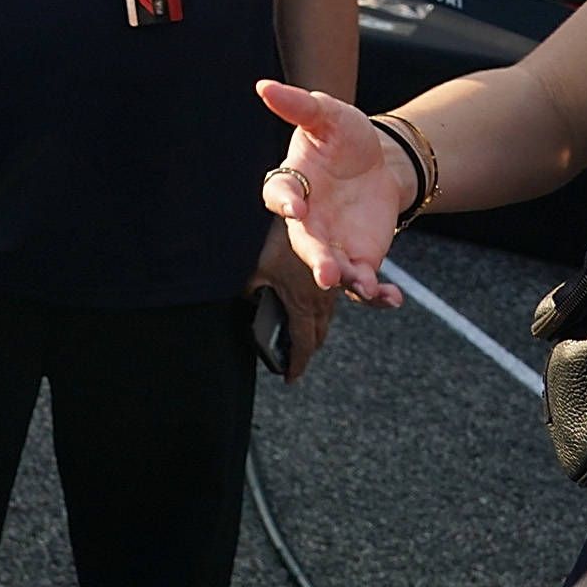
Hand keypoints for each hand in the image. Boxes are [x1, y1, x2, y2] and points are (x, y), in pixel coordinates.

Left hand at [246, 218, 330, 381]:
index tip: (289, 378)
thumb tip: (248, 304)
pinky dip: (323, 313)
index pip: (301, 344)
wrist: (312, 209)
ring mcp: (332, 289)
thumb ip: (252, 290)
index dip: (296, 363)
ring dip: (316, 333)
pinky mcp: (338, 274)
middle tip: (295, 362)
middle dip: (306, 351)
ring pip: (327, 319)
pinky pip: (332, 302)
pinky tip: (314, 310)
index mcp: (302, 304)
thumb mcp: (257, 267)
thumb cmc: (280, 238)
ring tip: (304, 342)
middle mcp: (322, 300)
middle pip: (317, 336)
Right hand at [257, 79, 411, 309]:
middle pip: (304, 243)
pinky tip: (391, 298)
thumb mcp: (328, 114)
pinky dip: (376, 296)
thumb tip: (264, 86)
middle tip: (326, 272)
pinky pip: (363, 285)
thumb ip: (299, 105)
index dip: (284, 201)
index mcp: (293, 183)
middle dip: (315, 259)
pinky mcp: (359, 260)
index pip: (278, 194)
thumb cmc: (344, 138)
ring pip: (333, 269)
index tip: (295, 207)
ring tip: (362, 285)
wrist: (380, 164)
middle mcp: (307, 221)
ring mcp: (332, 244)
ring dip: (345, 281)